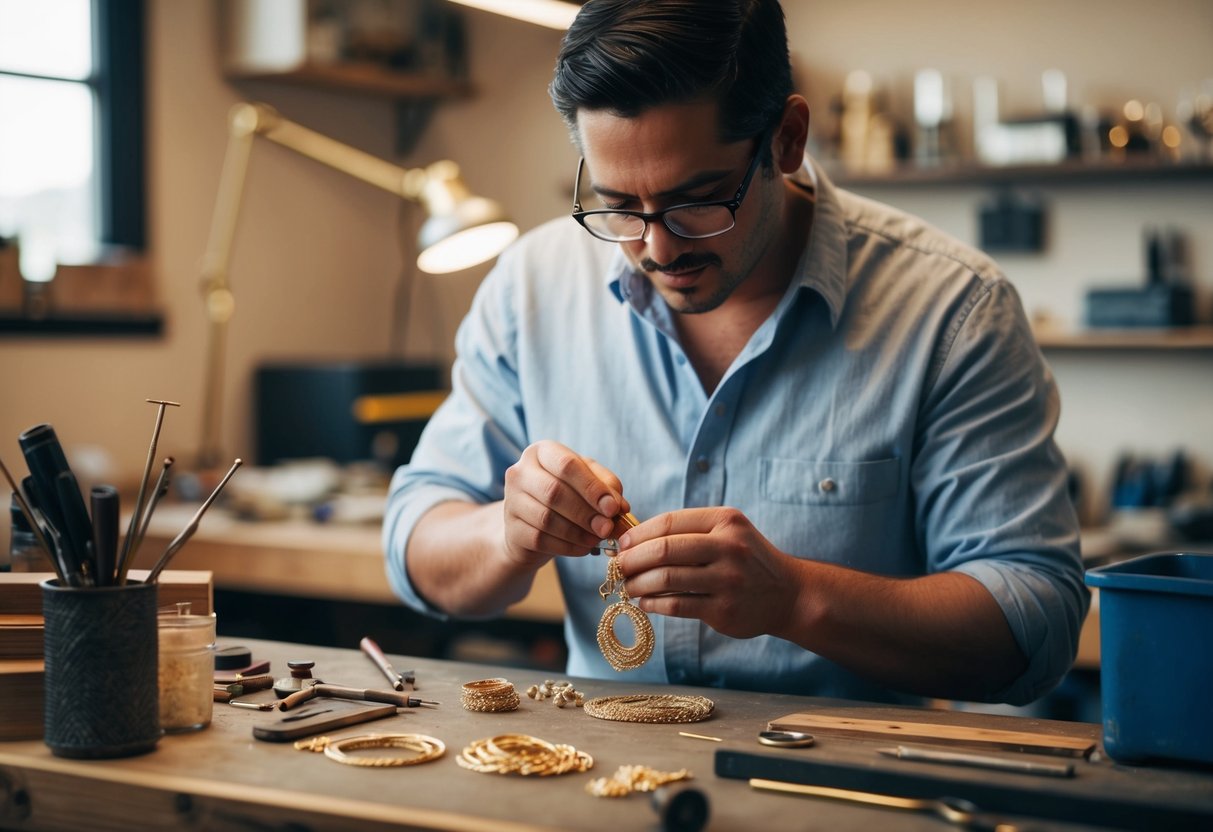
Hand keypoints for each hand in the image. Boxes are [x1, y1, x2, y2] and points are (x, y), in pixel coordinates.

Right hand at [502, 440, 628, 567]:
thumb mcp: (588, 482)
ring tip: (598, 539)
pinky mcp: (512, 529)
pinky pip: (541, 539)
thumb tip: (619, 506)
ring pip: (547, 518)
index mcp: (542, 452)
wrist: (534, 524)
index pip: (567, 464)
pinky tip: (584, 548)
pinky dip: (568, 546)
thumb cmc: (567, 496)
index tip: (613, 508)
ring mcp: (511, 501)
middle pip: (554, 491)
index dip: (592, 487)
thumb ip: (606, 487)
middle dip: (586, 512)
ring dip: (579, 532)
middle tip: (607, 528)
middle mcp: (520, 472)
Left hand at [616, 507, 799, 639]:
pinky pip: (676, 605)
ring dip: (638, 584)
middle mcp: (728, 547)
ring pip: (666, 579)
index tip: (622, 544)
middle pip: (664, 550)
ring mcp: (727, 580)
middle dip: (633, 559)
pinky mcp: (724, 610)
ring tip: (629, 587)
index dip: (638, 534)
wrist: (788, 593)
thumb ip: (690, 532)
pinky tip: (646, 603)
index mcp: (725, 522)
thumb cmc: (747, 560)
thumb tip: (635, 539)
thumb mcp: (729, 532)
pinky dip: (653, 604)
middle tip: (619, 567)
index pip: (669, 522)